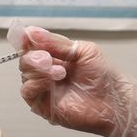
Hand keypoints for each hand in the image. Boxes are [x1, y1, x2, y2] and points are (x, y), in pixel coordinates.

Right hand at [14, 25, 136, 136]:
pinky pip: (27, 91)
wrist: (112, 100)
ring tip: (60, 73)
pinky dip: (36, 83)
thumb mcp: (82, 50)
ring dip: (39, 70)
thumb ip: (55, 42)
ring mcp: (41, 88)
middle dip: (34, 56)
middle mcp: (44, 72)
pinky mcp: (40, 104)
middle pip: (24, 59)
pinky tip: (50, 82)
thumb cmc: (102, 76)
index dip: (25, 40)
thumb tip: (32, 32)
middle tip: (48, 59)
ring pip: (24, 74)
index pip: (31, 46)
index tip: (25, 36)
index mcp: (53, 56)